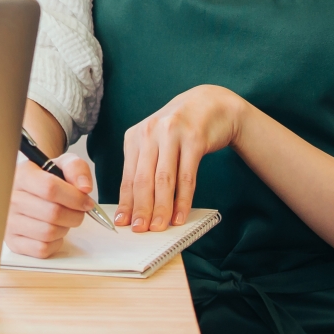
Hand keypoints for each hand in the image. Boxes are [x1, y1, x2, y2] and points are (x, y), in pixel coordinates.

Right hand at [3, 151, 97, 258]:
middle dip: (74, 215)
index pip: (50, 188)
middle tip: (78, 211)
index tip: (86, 201)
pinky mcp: (13, 242)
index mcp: (22, 175)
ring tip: (63, 219)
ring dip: (65, 228)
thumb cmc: (46, 179)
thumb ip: (76, 168)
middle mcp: (11, 199)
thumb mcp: (61, 164)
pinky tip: (53, 230)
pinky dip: (55, 243)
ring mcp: (9, 222)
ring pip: (49, 232)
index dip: (74, 197)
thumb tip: (84, 188)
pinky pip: (42, 249)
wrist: (28, 191)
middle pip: (53, 213)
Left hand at [117, 85, 245, 232]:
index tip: (123, 222)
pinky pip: (187, 176)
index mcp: (135, 136)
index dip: (126, 202)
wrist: (210, 104)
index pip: (128, 177)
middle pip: (143, 179)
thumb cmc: (180, 129)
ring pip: (164, 180)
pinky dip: (183, 200)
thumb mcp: (155, 142)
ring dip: (161, 208)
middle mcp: (150, 133)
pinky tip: (180, 215)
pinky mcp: (194, 139)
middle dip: (141, 209)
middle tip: (140, 230)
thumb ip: (145, 167)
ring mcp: (172, 134)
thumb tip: (136, 205)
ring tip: (159, 227)